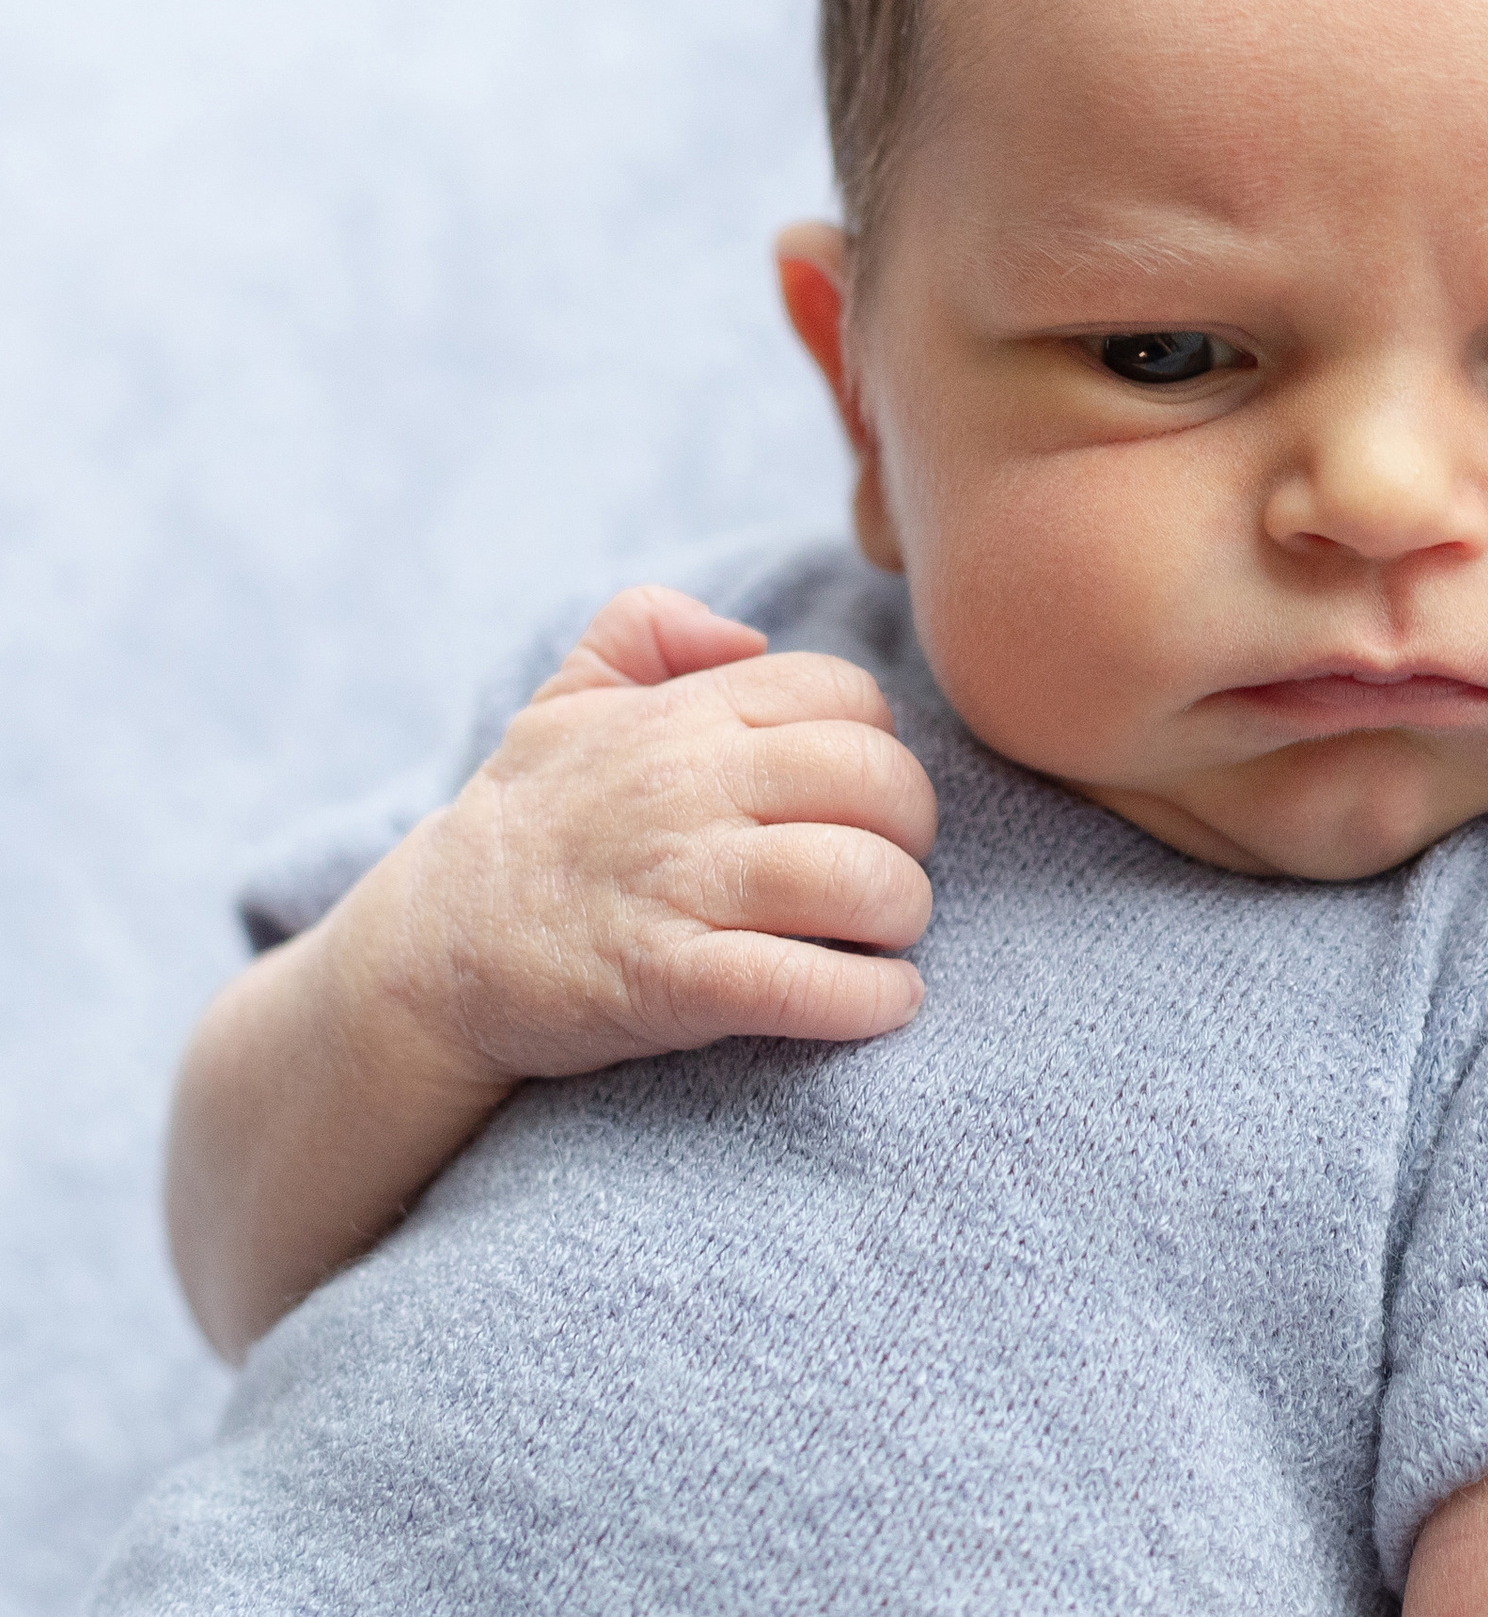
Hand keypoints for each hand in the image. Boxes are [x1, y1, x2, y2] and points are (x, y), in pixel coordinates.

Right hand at [341, 585, 937, 1094]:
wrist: (432, 953)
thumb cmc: (528, 820)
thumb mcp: (567, 694)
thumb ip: (646, 626)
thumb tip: (744, 632)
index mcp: (686, 715)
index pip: (846, 696)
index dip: (880, 742)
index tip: (867, 793)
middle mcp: (691, 787)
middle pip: (876, 781)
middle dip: (912, 830)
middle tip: (894, 866)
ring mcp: (681, 885)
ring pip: (857, 880)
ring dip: (901, 914)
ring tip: (890, 936)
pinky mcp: (668, 982)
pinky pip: (802, 985)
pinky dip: (867, 1000)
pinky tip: (887, 1002)